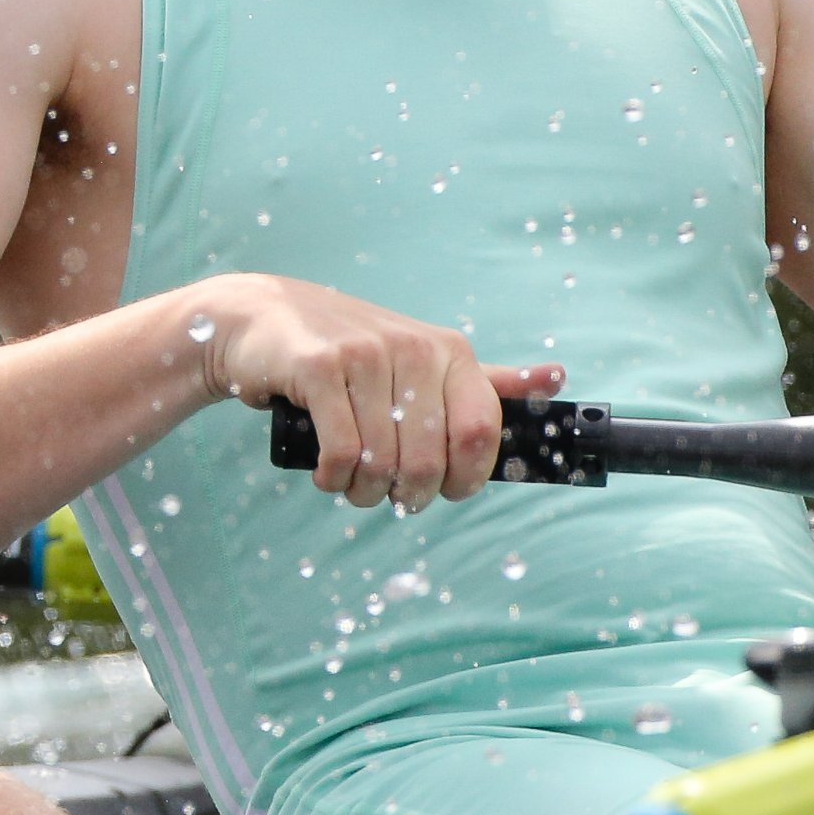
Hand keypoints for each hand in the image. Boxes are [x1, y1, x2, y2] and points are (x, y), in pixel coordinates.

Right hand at [186, 272, 559, 512]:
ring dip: (364, 491)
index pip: (479, 433)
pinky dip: (334, 477)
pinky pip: (341, 450)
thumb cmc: (347, 351)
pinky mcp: (318, 368)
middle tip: (388, 496)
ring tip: (352, 487)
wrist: (258, 318)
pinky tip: (327, 475)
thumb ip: (482, 379)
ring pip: (381, 460)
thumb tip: (555, 377)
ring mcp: (364, 356)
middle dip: (408, 493)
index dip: (466, 478)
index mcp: (448, 351)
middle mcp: (413, 349)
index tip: (445, 491)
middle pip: (428, 458)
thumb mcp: (419, 359)